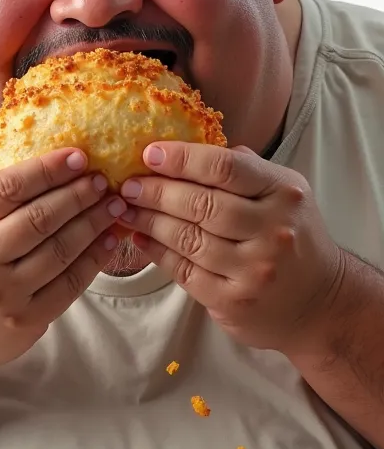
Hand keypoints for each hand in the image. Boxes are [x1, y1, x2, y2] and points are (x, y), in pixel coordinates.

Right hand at [0, 149, 125, 379]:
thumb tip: (50, 166)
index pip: (7, 187)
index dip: (48, 169)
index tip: (78, 157)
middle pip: (39, 217)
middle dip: (78, 194)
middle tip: (102, 180)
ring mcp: (1, 293)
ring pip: (60, 249)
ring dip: (93, 222)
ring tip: (112, 204)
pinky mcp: (24, 320)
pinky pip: (70, 282)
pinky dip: (94, 257)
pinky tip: (108, 239)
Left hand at [119, 142, 342, 351]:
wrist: (322, 302)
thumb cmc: (292, 236)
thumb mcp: (284, 192)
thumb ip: (245, 168)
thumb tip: (189, 147)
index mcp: (283, 193)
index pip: (225, 168)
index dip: (182, 158)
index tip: (150, 154)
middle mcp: (272, 230)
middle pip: (201, 204)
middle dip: (157, 191)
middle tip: (127, 184)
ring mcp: (254, 269)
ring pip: (188, 238)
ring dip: (149, 221)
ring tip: (125, 209)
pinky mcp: (234, 301)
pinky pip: (185, 271)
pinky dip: (158, 252)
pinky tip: (140, 238)